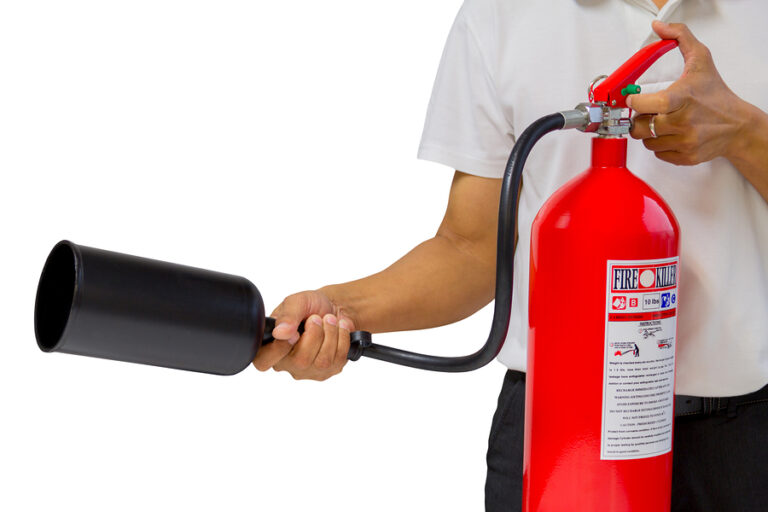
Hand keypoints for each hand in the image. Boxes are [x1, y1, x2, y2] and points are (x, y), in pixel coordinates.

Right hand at [251, 290, 355, 380]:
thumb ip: (287, 315)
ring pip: (323, 361)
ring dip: (331, 333)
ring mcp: (309, 370)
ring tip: (329, 320)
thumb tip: (279, 333)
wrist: (334, 308)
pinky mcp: (329, 370)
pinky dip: (342, 338)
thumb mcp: (297, 301)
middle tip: (317, 318)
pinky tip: (338, 329)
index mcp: (271, 346)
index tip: (295, 332)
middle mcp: (288, 363)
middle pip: (301, 361)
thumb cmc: (310, 306)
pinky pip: (339, 359)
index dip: (280, 348)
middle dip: (315, 334)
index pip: (264, 362)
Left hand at [628, 21, 751, 165]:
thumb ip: (680, 38)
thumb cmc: (716, 94)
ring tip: (663, 122)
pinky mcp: (685, 157)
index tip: (635, 98)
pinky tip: (671, 134)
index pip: (646, 104)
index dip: (635, 102)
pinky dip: (660, 144)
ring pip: (646, 141)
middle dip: (641, 118)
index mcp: (683, 98)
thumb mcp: (701, 60)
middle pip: (639, 126)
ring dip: (649, 132)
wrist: (737, 126)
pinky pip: (657, 153)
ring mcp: (684, 141)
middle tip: (650, 111)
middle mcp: (683, 122)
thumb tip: (659, 27)